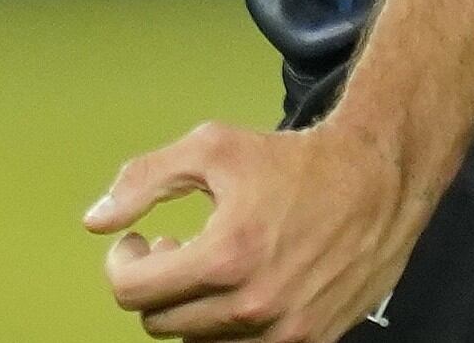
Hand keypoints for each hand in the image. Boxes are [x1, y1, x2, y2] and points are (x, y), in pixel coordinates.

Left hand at [86, 118, 425, 341]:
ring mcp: (282, 332)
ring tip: (210, 267)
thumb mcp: (212, 148)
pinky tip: (240, 288)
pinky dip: (229, 327)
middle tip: (175, 248)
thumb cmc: (293, 162)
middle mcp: (252, 304)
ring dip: (191, 309)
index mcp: (226, 256)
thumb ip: (144, 180)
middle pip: (160, 323)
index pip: (134, 292)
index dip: (124, 263)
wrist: (377, 181)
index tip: (138, 242)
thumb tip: (95, 221)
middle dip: (158, 283)